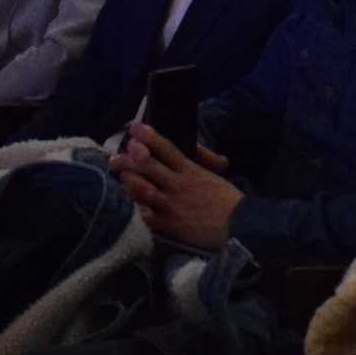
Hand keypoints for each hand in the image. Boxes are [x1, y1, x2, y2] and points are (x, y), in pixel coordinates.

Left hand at [110, 124, 241, 248]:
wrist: (240, 226)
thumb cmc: (229, 201)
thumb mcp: (214, 177)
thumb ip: (201, 164)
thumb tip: (194, 150)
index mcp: (191, 171)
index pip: (167, 149)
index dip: (150, 137)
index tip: (136, 127)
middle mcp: (178, 185)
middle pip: (148, 167)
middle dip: (129, 159)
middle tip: (115, 158)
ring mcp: (172, 205)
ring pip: (143, 189)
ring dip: (129, 182)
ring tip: (119, 178)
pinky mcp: (169, 225)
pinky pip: (146, 217)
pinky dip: (134, 210)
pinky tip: (124, 207)